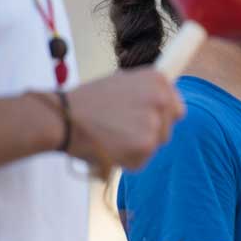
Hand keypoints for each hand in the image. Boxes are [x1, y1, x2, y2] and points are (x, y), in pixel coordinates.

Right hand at [68, 68, 184, 173]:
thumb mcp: (122, 82)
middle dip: (149, 132)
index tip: (141, 120)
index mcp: (158, 80)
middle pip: (167, 128)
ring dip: (137, 146)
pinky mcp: (146, 146)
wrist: (65, 118)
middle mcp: (162, 99)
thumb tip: (163, 103)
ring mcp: (155, 123)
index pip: (175, 107)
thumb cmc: (87, 101)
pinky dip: (128, 160)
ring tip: (112, 136)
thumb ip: (146, 92)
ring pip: (155, 145)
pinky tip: (110, 147)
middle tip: (120, 129)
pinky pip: (142, 160)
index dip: (158, 116)